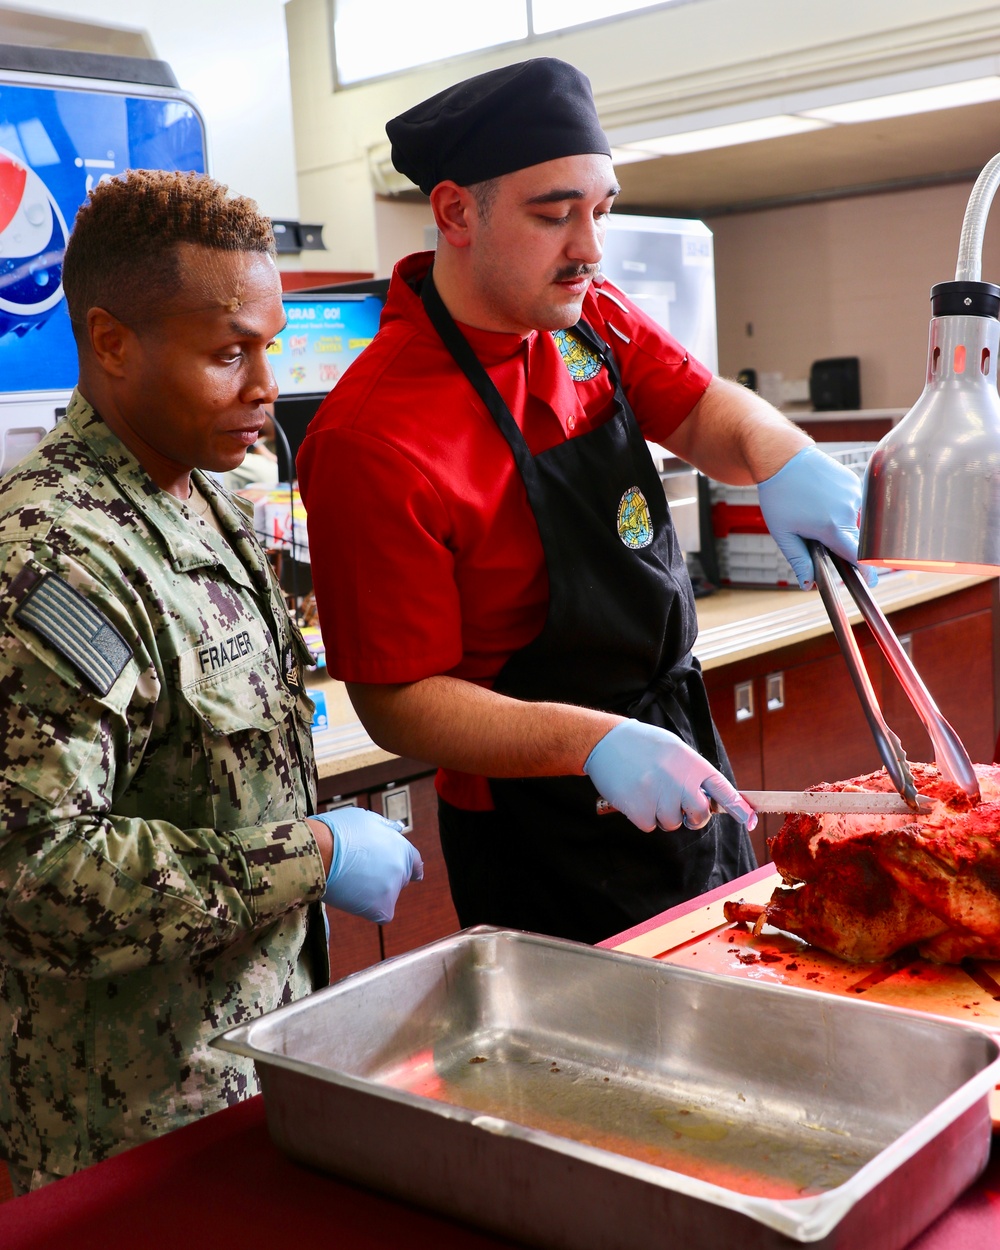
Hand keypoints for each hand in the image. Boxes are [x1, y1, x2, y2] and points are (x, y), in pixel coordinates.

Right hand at [312, 806, 422, 922]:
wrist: (319, 851)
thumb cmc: (338, 831)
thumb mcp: (366, 819)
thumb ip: (385, 827)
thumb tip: (396, 829)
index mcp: (402, 848)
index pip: (415, 864)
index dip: (411, 869)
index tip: (412, 875)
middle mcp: (402, 868)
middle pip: (400, 880)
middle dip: (386, 878)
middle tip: (362, 873)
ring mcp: (392, 889)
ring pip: (386, 897)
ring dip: (373, 893)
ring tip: (350, 880)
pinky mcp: (381, 908)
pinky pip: (380, 914)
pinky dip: (368, 909)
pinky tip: (354, 898)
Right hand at [583, 720, 756, 832]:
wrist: (606, 742)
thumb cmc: (644, 745)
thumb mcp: (675, 750)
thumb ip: (693, 773)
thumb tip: (709, 800)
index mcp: (692, 764)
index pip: (722, 790)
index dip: (739, 807)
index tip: (750, 820)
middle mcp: (680, 781)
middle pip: (699, 815)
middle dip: (692, 816)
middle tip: (678, 804)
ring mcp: (660, 797)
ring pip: (672, 823)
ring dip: (662, 813)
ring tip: (647, 789)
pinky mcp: (640, 810)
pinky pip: (650, 825)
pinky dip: (643, 816)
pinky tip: (635, 795)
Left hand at [757, 445, 877, 590]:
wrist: (783, 458)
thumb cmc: (780, 495)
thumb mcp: (783, 533)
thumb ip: (799, 560)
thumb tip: (809, 584)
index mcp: (831, 526)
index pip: (857, 556)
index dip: (866, 571)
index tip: (870, 581)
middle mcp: (848, 510)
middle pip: (853, 539)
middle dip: (840, 544)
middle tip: (816, 533)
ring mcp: (853, 494)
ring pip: (852, 521)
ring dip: (838, 524)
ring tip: (813, 511)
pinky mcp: (854, 482)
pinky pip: (852, 504)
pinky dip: (840, 507)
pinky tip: (822, 499)